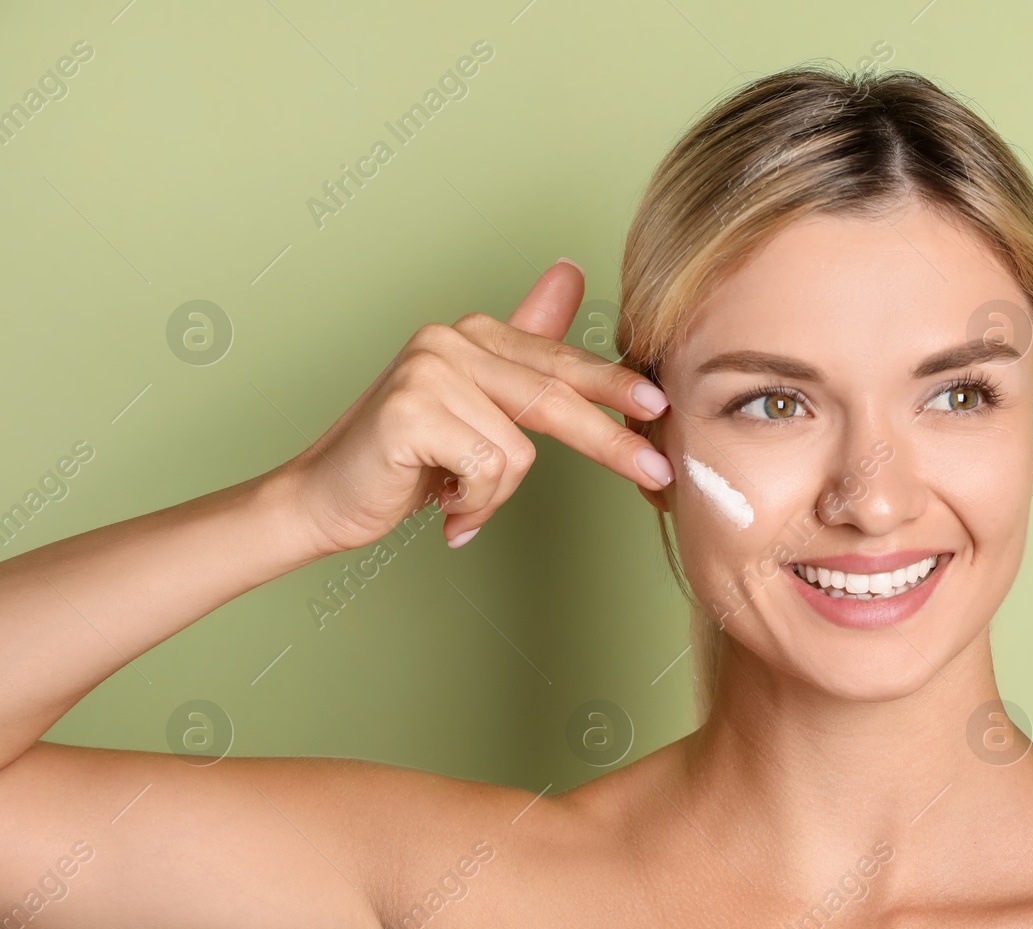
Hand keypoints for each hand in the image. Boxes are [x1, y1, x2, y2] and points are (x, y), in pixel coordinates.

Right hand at [272, 260, 672, 555]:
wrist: (321, 498)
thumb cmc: (402, 459)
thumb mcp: (473, 403)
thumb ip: (525, 346)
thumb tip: (569, 271)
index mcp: (474, 335)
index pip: (561, 364)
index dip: (614, 389)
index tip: (661, 409)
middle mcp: (451, 340)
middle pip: (555, 398)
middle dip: (611, 442)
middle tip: (657, 473)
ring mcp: (429, 369)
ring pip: (520, 451)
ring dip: (493, 494)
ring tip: (456, 496)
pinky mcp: (412, 409)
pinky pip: (487, 470)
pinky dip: (471, 503)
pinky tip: (439, 503)